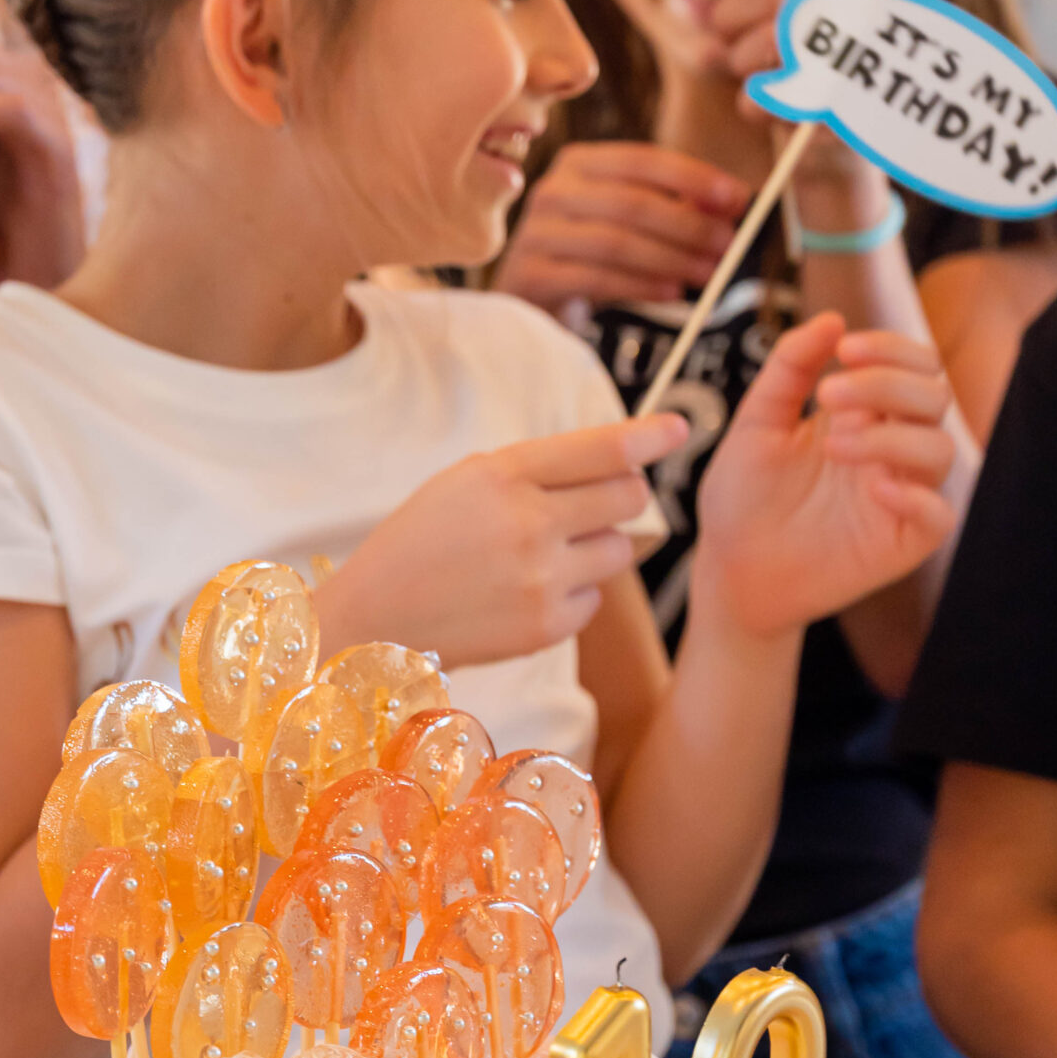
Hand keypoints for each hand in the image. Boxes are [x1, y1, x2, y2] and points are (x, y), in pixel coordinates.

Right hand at [319, 413, 685, 665]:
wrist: (377, 617)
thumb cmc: (425, 539)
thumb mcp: (467, 480)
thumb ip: (538, 468)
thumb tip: (621, 462)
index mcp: (503, 475)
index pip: (601, 450)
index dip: (649, 438)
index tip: (679, 429)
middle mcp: (528, 524)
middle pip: (627, 499)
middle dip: (618, 496)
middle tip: (585, 506)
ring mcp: (541, 580)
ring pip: (619, 550)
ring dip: (595, 548)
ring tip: (542, 555)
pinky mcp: (546, 627)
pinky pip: (596, 599)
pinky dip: (573, 594)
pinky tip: (526, 593)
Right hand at [493, 144, 743, 309]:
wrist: (531, 296)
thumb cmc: (589, 252)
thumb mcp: (630, 220)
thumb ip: (676, 205)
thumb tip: (732, 201)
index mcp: (579, 163)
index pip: (642, 159)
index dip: (693, 177)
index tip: (737, 198)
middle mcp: (552, 190)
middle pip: (632, 202)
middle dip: (689, 224)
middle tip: (729, 245)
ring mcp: (536, 233)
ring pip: (616, 242)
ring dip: (671, 258)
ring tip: (708, 274)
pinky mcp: (532, 275)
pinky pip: (596, 278)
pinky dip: (641, 285)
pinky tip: (672, 292)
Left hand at [676, 0, 869, 95]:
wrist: (838, 140)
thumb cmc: (802, 67)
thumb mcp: (778, 12)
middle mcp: (859, 13)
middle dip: (731, 15)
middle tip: (721, 33)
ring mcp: (853, 62)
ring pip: (765, 45)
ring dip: (740, 61)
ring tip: (751, 72)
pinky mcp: (835, 114)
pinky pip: (765, 100)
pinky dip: (751, 105)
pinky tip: (765, 107)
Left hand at [694, 312, 953, 638]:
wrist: (729, 570)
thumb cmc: (743, 500)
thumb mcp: (755, 424)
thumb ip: (789, 369)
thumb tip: (831, 319)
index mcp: (863, 412)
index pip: (911, 363)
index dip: (891, 347)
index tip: (845, 348)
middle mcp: (890, 447)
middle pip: (933, 396)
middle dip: (887, 384)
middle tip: (831, 394)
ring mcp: (900, 494)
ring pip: (940, 449)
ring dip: (893, 435)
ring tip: (834, 444)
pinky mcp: (902, 541)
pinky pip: (940, 515)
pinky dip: (917, 496)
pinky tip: (875, 488)